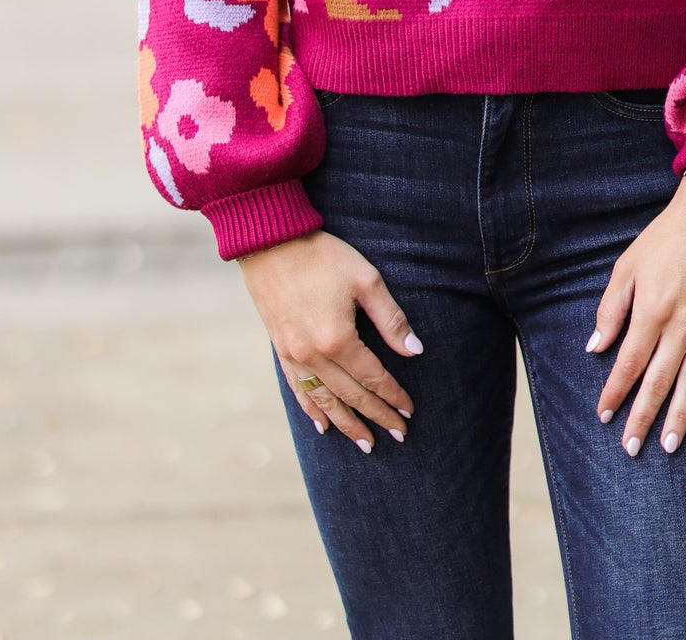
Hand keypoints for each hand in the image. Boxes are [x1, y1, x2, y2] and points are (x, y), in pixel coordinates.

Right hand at [239, 229, 421, 452]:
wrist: (270, 241)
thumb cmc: (322, 255)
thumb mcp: (365, 279)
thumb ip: (391, 319)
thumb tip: (415, 350)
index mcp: (338, 339)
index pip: (373, 378)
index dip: (393, 396)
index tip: (410, 411)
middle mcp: (314, 356)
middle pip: (351, 396)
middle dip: (376, 416)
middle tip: (398, 435)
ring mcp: (294, 356)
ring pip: (324, 401)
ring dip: (347, 424)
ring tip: (365, 443)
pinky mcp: (280, 349)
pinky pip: (299, 390)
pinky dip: (312, 410)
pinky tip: (322, 425)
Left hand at [587, 180, 685, 456]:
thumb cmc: (665, 238)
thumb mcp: (627, 266)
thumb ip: (610, 309)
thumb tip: (595, 347)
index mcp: (651, 311)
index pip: (628, 364)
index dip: (614, 392)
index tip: (603, 415)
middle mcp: (681, 326)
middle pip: (658, 383)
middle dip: (642, 418)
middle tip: (631, 449)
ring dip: (679, 418)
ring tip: (668, 446)